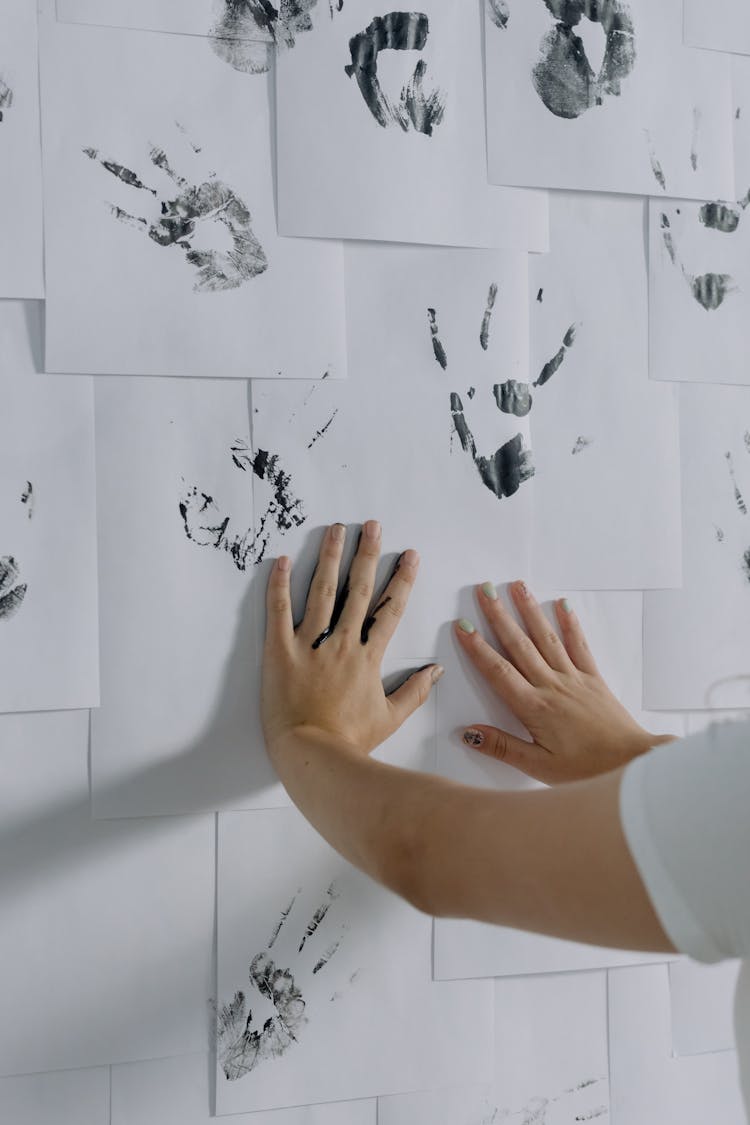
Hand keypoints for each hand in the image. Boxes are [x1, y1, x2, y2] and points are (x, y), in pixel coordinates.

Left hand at [261, 521, 442, 759]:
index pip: (390, 610)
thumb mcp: (390, 719)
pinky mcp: (279, 652)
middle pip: (358, 590)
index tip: (409, 555)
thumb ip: (415, 691)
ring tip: (337, 528)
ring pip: (322, 591)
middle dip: (368, 554)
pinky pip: (278, 612)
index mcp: (368, 658)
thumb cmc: (350, 742)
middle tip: (373, 525)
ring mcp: (309, 645)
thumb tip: (436, 670)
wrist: (312, 757)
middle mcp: (342, 643)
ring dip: (330, 556)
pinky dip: (279, 584)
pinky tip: (281, 559)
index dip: (401, 580)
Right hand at [455, 581, 675, 784]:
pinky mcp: (593, 679)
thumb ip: (503, 747)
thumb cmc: (587, 770)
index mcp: (534, 708)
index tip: (462, 625)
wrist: (632, 763)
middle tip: (484, 590)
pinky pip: (579, 645)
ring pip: (546, 638)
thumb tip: (469, 732)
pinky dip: (570, 623)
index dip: (477, 648)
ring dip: (529, 610)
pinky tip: (562, 604)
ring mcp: (574, 679)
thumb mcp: (539, 767)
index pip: (498, 671)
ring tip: (516, 585)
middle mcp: (552, 686)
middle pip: (519, 645)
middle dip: (498, 616)